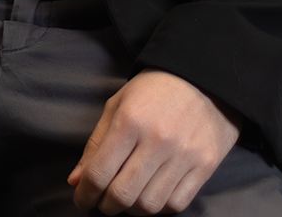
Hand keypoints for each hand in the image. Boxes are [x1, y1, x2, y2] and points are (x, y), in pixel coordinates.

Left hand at [68, 68, 241, 213]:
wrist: (204, 77)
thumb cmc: (155, 89)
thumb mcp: (118, 104)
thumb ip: (96, 143)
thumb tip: (76, 180)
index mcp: (130, 120)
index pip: (99, 173)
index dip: (84, 194)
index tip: (81, 198)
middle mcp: (157, 140)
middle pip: (122, 195)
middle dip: (105, 205)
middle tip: (103, 199)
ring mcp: (183, 155)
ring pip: (149, 205)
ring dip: (132, 208)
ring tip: (129, 194)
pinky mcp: (204, 166)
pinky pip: (176, 204)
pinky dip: (159, 206)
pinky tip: (152, 190)